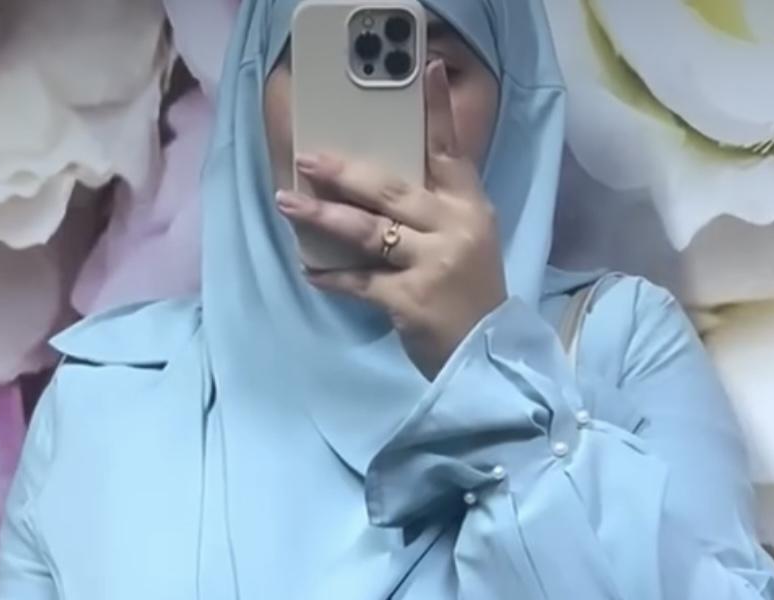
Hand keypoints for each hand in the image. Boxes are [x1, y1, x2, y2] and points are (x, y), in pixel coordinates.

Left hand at [275, 60, 507, 379]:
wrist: (485, 357)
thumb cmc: (468, 296)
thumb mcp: (466, 240)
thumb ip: (436, 209)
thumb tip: (381, 183)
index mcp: (469, 207)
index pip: (451, 151)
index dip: (437, 112)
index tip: (425, 69)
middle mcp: (454, 228)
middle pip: (391, 189)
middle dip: (344, 173)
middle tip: (307, 158)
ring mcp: (433, 264)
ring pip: (368, 231)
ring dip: (323, 216)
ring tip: (288, 203)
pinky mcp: (410, 300)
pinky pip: (360, 282)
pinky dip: (331, 276)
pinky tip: (309, 269)